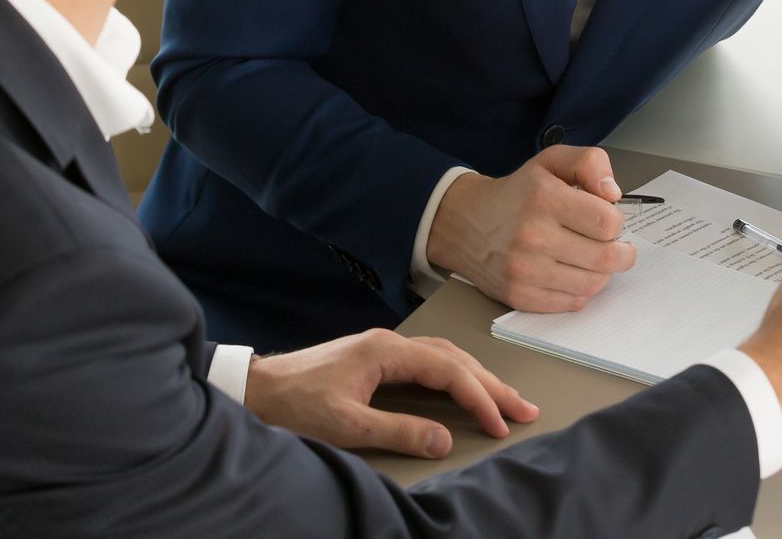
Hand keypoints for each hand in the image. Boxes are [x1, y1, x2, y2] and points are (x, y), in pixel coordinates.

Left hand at [243, 329, 538, 457]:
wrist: (256, 389)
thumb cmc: (295, 404)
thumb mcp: (346, 425)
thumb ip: (398, 431)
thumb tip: (445, 438)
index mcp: (386, 352)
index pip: (449, 370)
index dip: (480, 398)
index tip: (501, 423)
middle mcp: (390, 344)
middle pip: (455, 359)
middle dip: (492, 385)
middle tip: (525, 409)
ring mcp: (383, 349)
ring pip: (445, 358)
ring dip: (477, 378)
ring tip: (505, 400)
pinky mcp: (375, 360)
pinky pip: (429, 363)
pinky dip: (454, 376)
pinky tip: (463, 388)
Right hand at [426, 145, 637, 311]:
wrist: (467, 224)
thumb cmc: (518, 193)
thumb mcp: (552, 162)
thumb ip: (590, 163)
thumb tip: (613, 193)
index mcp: (544, 198)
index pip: (607, 222)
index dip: (616, 221)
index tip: (608, 220)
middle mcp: (532, 235)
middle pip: (606, 258)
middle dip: (620, 252)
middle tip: (613, 245)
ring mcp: (524, 270)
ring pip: (593, 284)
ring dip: (601, 273)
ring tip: (590, 258)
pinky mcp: (520, 296)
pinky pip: (573, 303)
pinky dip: (580, 290)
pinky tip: (571, 273)